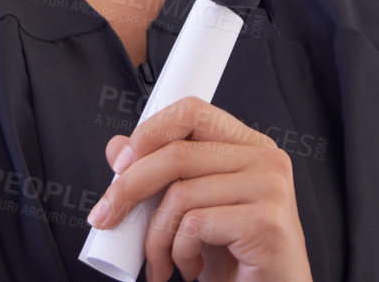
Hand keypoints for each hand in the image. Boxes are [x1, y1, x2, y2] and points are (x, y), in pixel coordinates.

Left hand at [85, 95, 310, 281]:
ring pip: (180, 194)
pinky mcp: (266, 223)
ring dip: (155, 237)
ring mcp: (271, 188)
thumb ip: (159, 173)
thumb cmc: (235, 255)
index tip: (119, 165)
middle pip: (176, 153)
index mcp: (248, 145)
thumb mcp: (192, 208)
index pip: (190, 112)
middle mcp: (266, 159)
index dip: (148, 133)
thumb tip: (117, 147)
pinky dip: (179, 252)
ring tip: (161, 262)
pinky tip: (191, 269)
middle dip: (129, 188)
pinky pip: (195, 225)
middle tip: (107, 217)